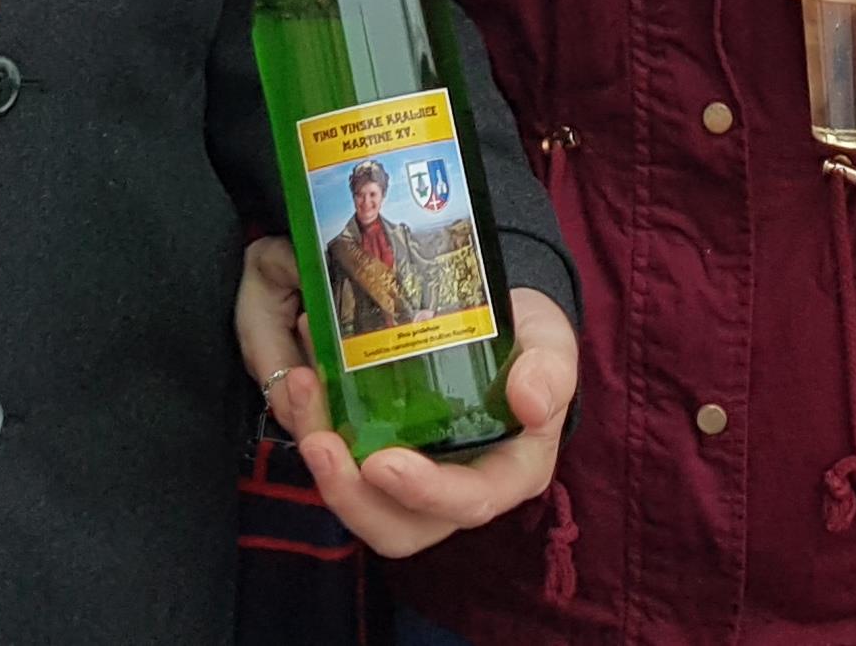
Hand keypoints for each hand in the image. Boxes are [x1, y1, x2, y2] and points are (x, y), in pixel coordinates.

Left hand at [236, 235, 575, 556]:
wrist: (504, 327)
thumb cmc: (533, 347)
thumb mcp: (552, 348)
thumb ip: (549, 372)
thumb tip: (530, 402)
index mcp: (509, 475)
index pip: (468, 504)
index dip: (423, 493)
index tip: (381, 462)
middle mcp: (457, 492)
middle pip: (400, 528)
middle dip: (351, 496)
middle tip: (320, 442)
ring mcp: (414, 479)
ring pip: (360, 503)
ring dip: (321, 463)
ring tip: (304, 396)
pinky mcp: (380, 454)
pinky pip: (340, 462)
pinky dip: (314, 426)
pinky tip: (303, 377)